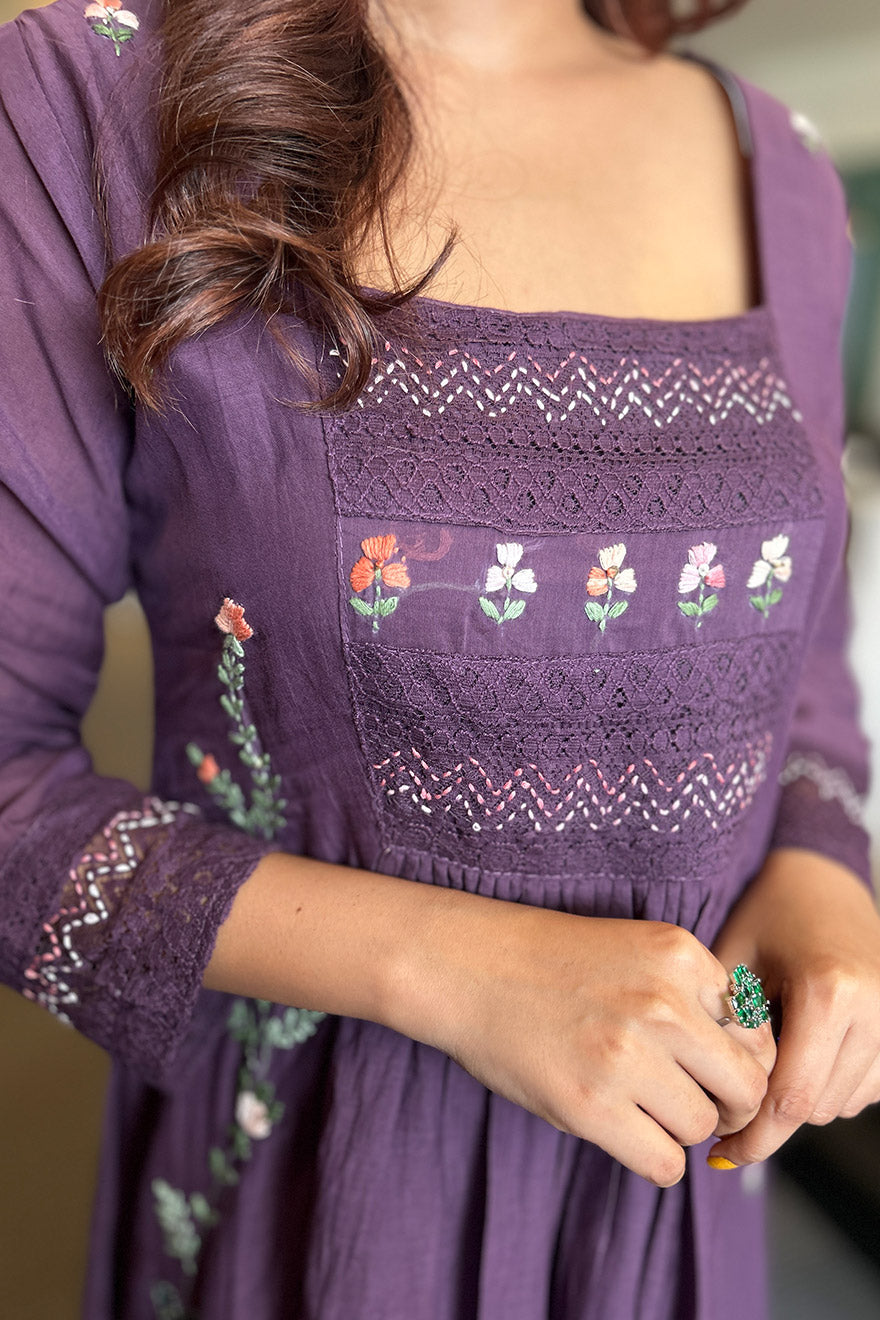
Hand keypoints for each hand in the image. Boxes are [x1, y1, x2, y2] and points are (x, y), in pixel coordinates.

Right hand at [390, 901, 775, 1186]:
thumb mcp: (638, 950)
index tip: (714, 1070)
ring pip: (702, 1126)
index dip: (742, 1059)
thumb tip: (754, 1071)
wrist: (468, 966)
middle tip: (697, 1104)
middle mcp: (662, 1003)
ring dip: (680, 1127)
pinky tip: (627, 1131)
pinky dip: (654, 1158)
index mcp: (680, 956)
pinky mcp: (590, 1105)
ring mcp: (625, 1055)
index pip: (758, 1031)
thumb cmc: (553, 961)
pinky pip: (664, 1163)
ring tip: (641, 1104)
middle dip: (728, 1104)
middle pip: (745, 1085)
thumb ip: (696, 995)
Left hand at [709, 847, 879, 1167]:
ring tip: (768, 1050)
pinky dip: (825, 1084)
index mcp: (829, 992)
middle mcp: (875, 1013)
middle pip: (814, 1108)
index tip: (718, 1153)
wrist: (823, 883)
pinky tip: (802, 1046)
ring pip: (837, 1105)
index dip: (751, 1135)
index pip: (790, 1098)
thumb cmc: (769, 916)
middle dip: (768, 1114)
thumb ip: (724, 1030)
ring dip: (798, 1097)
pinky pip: (859, 1090)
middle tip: (727, 1100)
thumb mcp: (732, 962)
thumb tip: (707, 1103)